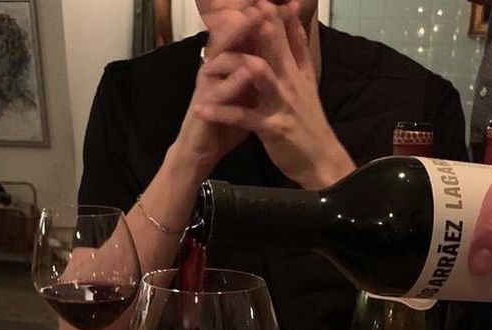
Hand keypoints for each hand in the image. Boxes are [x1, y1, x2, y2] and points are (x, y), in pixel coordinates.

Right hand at [174, 1, 269, 172]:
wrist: (202, 152)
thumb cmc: (225, 122)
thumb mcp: (246, 93)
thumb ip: (258, 74)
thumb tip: (278, 58)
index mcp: (229, 65)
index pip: (247, 35)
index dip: (265, 20)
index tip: (289, 5)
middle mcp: (216, 69)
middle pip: (232, 35)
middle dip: (250, 17)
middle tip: (267, 0)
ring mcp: (209, 85)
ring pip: (223, 55)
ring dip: (239, 37)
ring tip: (255, 19)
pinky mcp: (205, 107)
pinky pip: (220, 91)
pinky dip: (234, 80)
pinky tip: (247, 70)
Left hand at [191, 0, 354, 188]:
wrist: (322, 162)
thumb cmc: (311, 128)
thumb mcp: (310, 89)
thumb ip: (300, 58)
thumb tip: (296, 27)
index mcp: (300, 76)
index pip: (292, 39)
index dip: (279, 17)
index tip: (263, 1)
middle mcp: (292, 85)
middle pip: (275, 47)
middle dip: (258, 26)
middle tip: (241, 9)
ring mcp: (282, 105)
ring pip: (259, 73)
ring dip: (234, 63)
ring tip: (211, 61)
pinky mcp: (271, 128)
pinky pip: (242, 117)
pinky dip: (220, 113)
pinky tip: (201, 109)